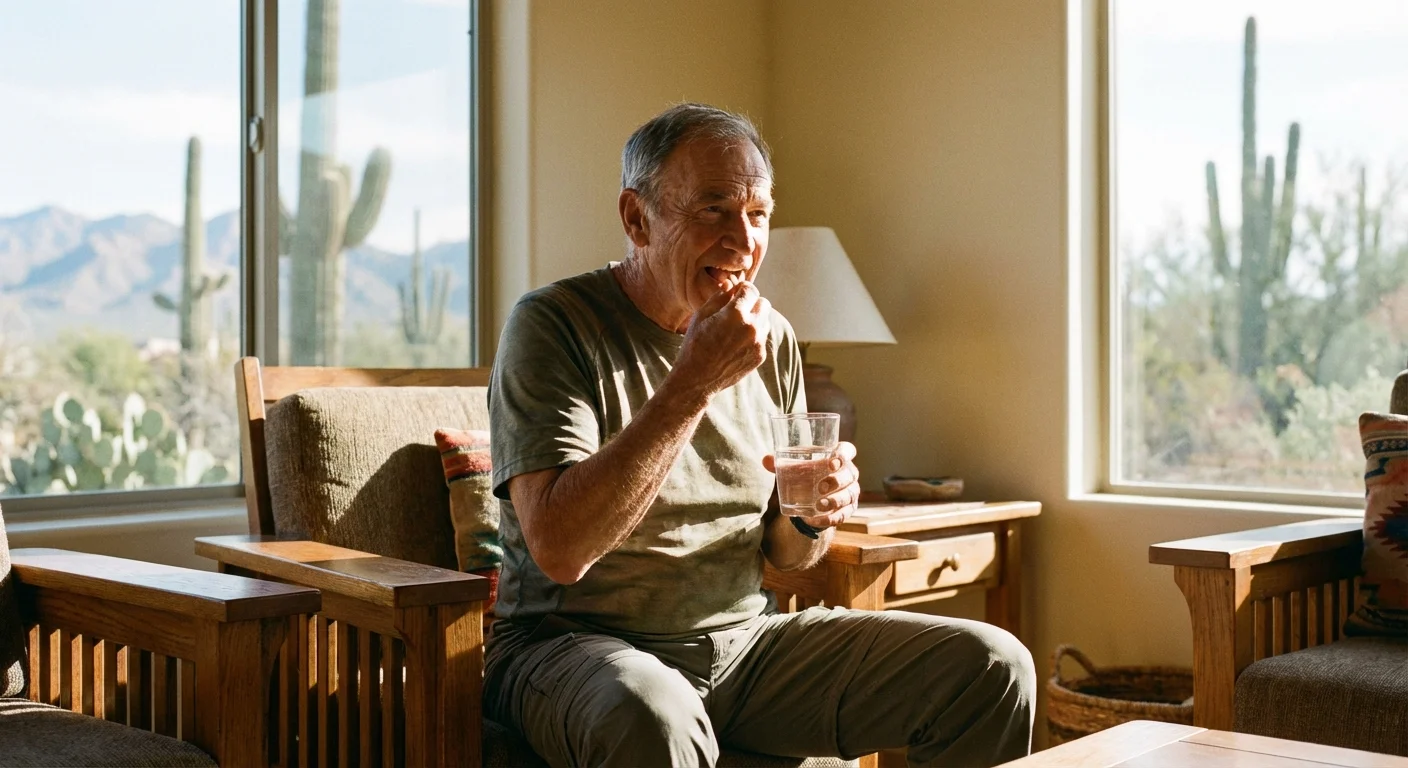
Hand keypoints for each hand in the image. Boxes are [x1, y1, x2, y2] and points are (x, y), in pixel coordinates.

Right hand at [671, 281, 770, 399]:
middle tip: (737, 311)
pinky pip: (762, 338)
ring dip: (755, 320)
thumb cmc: (695, 344)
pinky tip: (736, 344)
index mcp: (736, 313)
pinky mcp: (760, 356)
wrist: (697, 379)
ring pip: (765, 321)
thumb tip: (731, 286)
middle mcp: (752, 327)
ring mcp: (758, 343)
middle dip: (752, 303)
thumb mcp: (701, 315)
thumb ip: (719, 297)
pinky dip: (754, 337)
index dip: (742, 289)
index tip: (735, 294)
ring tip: (735, 329)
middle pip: (764, 303)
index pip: (751, 289)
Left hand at [762, 441, 859, 529]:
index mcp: (838, 457)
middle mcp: (849, 473)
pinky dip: (830, 518)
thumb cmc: (806, 476)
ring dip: (835, 501)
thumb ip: (781, 464)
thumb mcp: (795, 470)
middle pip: (850, 474)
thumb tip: (766, 460)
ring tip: (819, 505)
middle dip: (836, 481)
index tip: (832, 462)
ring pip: (849, 495)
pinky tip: (816, 519)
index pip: (848, 450)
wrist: (812, 499)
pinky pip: (843, 514)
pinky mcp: (848, 510)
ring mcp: (850, 492)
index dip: (844, 454)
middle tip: (820, 487)